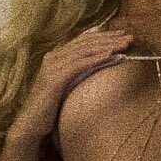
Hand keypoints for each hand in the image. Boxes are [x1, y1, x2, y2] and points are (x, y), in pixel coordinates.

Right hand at [14, 28, 132, 140]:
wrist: (30, 125)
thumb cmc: (49, 109)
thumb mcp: (66, 87)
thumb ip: (77, 75)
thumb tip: (96, 70)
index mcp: (56, 57)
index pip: (83, 41)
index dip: (103, 36)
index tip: (123, 35)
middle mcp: (53, 57)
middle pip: (86, 42)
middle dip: (109, 38)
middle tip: (130, 37)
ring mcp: (53, 66)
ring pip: (84, 51)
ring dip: (107, 46)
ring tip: (125, 44)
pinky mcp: (54, 78)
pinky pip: (79, 64)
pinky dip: (96, 58)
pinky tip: (111, 55)